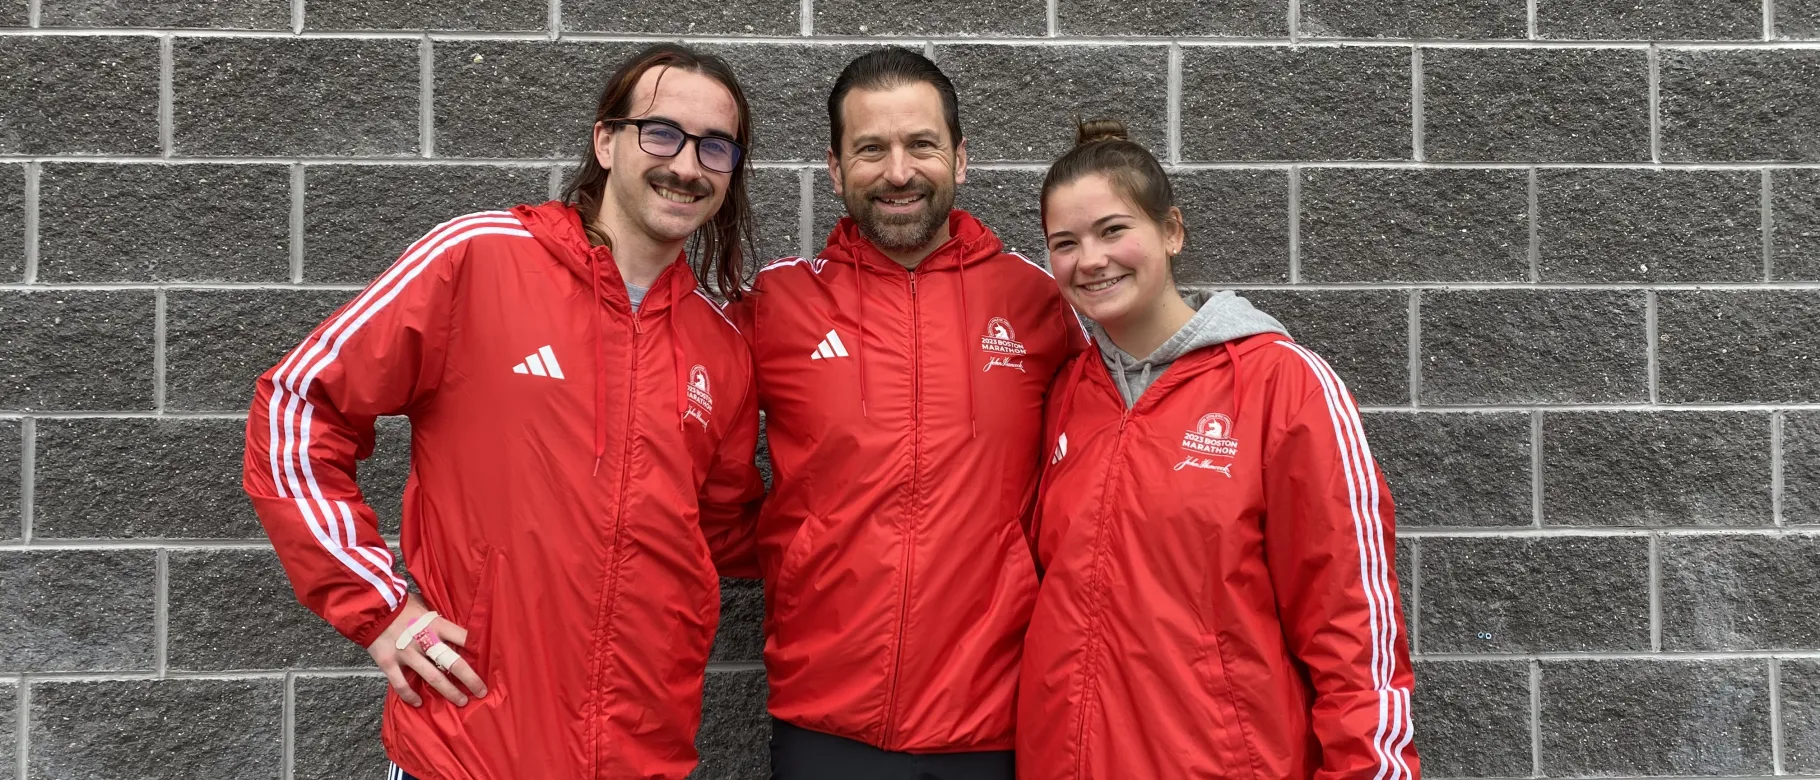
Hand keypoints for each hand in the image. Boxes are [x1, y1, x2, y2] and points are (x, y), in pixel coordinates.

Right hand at [366, 593, 488, 706]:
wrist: (370, 606)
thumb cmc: (401, 604)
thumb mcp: (425, 606)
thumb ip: (437, 620)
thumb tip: (455, 629)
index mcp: (436, 624)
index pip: (464, 638)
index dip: (477, 650)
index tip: (488, 662)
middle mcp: (424, 640)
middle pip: (453, 663)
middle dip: (470, 679)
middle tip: (481, 691)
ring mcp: (406, 653)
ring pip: (433, 677)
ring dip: (449, 692)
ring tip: (461, 701)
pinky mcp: (389, 662)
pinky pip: (401, 684)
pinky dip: (410, 695)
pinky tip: (419, 703)